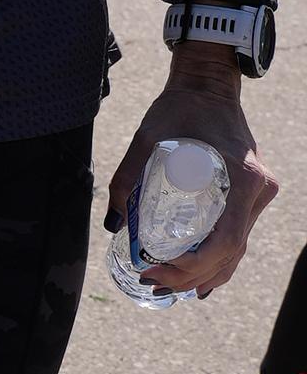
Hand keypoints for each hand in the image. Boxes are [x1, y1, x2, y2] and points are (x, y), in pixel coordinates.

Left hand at [103, 50, 277, 296]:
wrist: (208, 85)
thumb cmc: (180, 107)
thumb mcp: (147, 139)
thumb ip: (126, 177)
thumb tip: (114, 225)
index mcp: (244, 178)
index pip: (226, 241)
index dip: (194, 265)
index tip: (156, 268)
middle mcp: (259, 191)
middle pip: (232, 252)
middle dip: (192, 277)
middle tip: (152, 282)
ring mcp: (259, 195)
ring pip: (238, 250)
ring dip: (205, 275)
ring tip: (166, 288)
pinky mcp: (251, 195)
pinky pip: (238, 237)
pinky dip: (219, 261)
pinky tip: (196, 281)